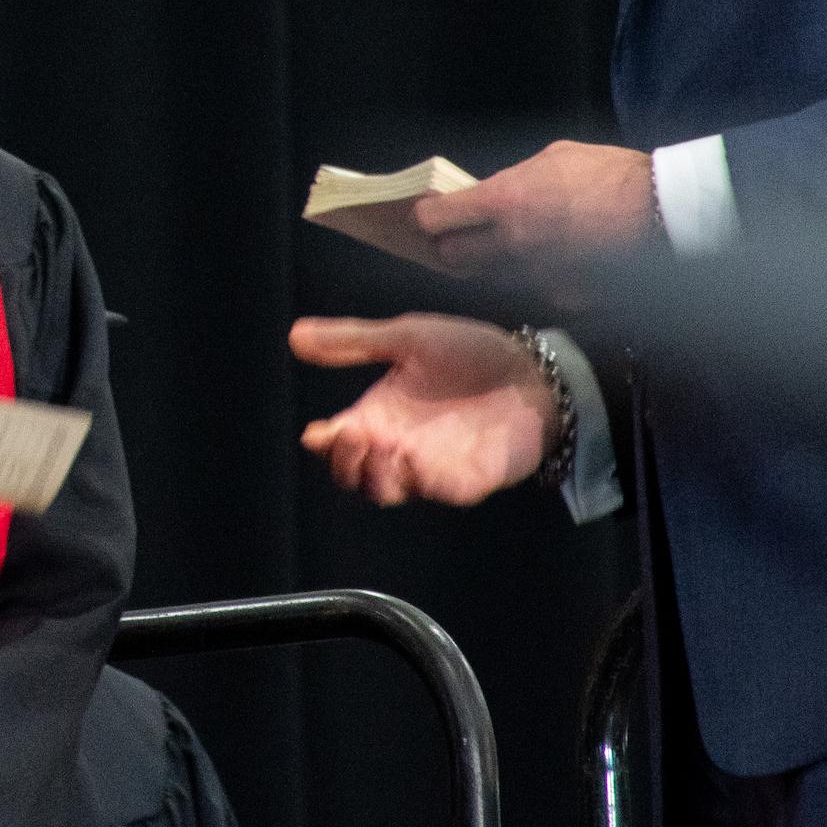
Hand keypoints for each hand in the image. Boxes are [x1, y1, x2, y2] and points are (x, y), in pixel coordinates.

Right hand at [291, 314, 554, 505]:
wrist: (532, 372)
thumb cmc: (469, 354)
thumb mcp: (408, 338)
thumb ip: (355, 341)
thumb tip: (294, 334)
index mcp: (379, 413)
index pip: (336, 441)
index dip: (323, 443)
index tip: (318, 432)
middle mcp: (396, 445)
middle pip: (353, 475)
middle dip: (344, 463)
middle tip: (352, 437)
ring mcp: (428, 467)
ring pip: (385, 491)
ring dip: (375, 475)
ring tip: (383, 445)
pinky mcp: (464, 480)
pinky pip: (434, 491)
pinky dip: (420, 481)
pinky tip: (417, 459)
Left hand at [407, 141, 657, 289]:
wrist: (665, 215)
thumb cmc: (612, 175)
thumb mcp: (554, 159)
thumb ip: (514, 180)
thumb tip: (491, 194)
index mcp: (505, 202)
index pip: (436, 220)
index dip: (428, 216)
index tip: (431, 213)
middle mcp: (512, 246)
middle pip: (453, 259)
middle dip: (451, 245)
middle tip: (462, 233)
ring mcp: (536, 278)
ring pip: (492, 276)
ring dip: (493, 262)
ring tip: (516, 243)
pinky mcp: (563, 301)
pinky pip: (534, 289)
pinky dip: (537, 276)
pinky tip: (559, 259)